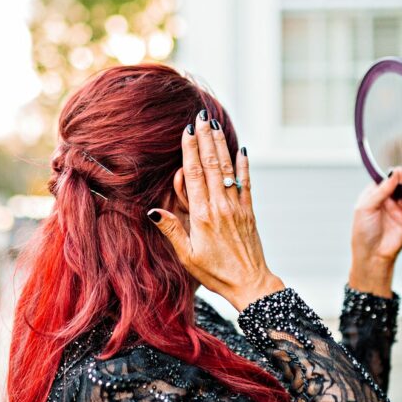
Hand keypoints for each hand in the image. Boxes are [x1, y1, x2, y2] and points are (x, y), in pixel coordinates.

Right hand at [147, 112, 284, 311]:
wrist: (249, 283)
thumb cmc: (215, 273)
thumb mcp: (187, 256)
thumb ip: (171, 230)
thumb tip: (152, 210)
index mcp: (202, 216)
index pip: (193, 175)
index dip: (190, 151)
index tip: (188, 131)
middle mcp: (220, 206)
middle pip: (211, 165)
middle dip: (205, 139)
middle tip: (201, 117)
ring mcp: (236, 207)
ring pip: (227, 170)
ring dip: (221, 146)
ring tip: (215, 125)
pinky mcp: (248, 212)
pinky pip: (246, 183)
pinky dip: (243, 165)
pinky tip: (241, 150)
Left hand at [349, 168, 401, 296]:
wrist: (372, 255)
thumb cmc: (363, 233)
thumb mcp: (366, 208)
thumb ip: (380, 191)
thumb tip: (392, 175)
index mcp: (373, 197)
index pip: (383, 181)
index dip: (389, 175)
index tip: (395, 169)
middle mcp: (386, 202)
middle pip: (397, 186)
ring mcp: (398, 210)